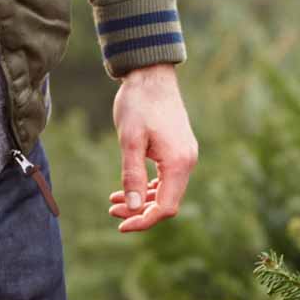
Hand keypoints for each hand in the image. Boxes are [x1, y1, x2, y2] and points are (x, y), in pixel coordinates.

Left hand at [108, 62, 195, 232]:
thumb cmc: (138, 104)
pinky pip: (167, 177)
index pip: (166, 207)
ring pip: (167, 191)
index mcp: (178, 162)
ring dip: (143, 200)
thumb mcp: (130, 141)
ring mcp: (185, 155)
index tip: (120, 225)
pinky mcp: (178, 149)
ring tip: (114, 202)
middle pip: (167, 202)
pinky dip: (149, 187)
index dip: (144, 220)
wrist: (151, 74)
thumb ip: (133, 176)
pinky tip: (129, 188)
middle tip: (112, 212)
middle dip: (140, 212)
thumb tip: (134, 208)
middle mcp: (187, 161)